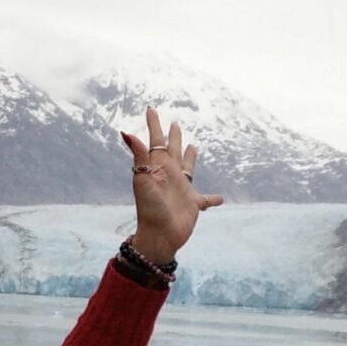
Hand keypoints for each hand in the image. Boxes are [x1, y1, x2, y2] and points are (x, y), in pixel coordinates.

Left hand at [119, 104, 223, 263]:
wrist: (159, 236)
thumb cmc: (149, 208)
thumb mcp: (143, 179)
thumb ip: (139, 155)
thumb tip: (126, 132)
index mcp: (158, 167)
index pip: (156, 140)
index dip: (154, 125)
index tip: (151, 109)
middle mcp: (170, 175)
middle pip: (173, 150)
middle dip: (173, 137)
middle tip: (175, 123)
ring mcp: (182, 189)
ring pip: (188, 168)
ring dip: (191, 158)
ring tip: (193, 147)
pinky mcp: (193, 204)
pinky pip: (205, 199)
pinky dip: (213, 199)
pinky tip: (220, 199)